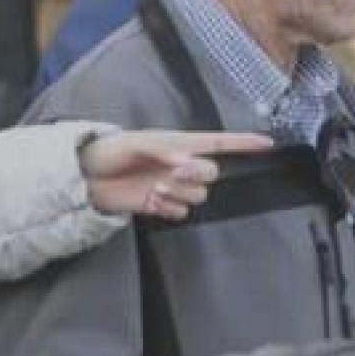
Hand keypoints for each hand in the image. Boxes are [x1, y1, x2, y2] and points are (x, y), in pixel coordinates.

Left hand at [81, 130, 273, 219]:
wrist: (86, 177)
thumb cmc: (109, 151)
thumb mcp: (133, 142)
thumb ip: (163, 150)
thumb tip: (188, 161)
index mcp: (178, 143)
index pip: (218, 142)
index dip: (243, 143)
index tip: (268, 143)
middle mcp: (181, 165)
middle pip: (213, 174)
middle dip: (196, 174)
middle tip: (170, 173)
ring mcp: (173, 186)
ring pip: (199, 196)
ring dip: (179, 193)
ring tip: (153, 187)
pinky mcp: (162, 205)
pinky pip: (181, 213)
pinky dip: (168, 209)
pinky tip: (151, 201)